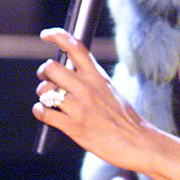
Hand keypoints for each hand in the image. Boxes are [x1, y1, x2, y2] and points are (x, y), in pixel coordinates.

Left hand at [33, 28, 155, 175]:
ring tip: (48, 100)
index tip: (46, 35)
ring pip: (44, 90)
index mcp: (97, 76)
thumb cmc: (126, 118)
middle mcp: (87, 88)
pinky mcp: (74, 128)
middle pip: (51, 67)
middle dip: (44, 72)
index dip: (57, 36)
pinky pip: (44, 113)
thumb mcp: (111, 89)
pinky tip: (44, 112)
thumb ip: (92, 78)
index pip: (75, 47)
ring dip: (42, 94)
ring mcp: (79, 108)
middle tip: (46, 78)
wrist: (139, 143)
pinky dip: (40, 111)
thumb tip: (70, 70)